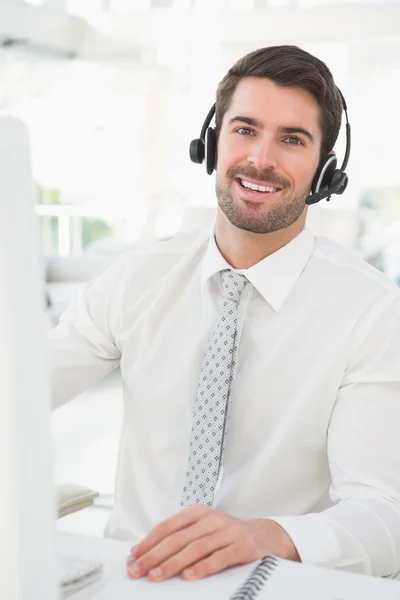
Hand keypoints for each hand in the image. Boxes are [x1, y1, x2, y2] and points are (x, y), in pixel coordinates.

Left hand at [126, 504, 299, 581]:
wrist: (266, 536)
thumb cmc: (227, 535)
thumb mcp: (204, 530)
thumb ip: (181, 538)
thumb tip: (146, 554)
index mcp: (198, 513)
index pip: (168, 526)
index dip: (149, 542)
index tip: (133, 558)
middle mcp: (212, 519)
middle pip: (178, 538)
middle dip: (154, 555)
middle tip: (138, 570)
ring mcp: (229, 531)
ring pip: (196, 547)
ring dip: (173, 563)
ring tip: (157, 575)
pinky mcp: (243, 546)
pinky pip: (220, 557)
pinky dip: (203, 567)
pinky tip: (190, 576)